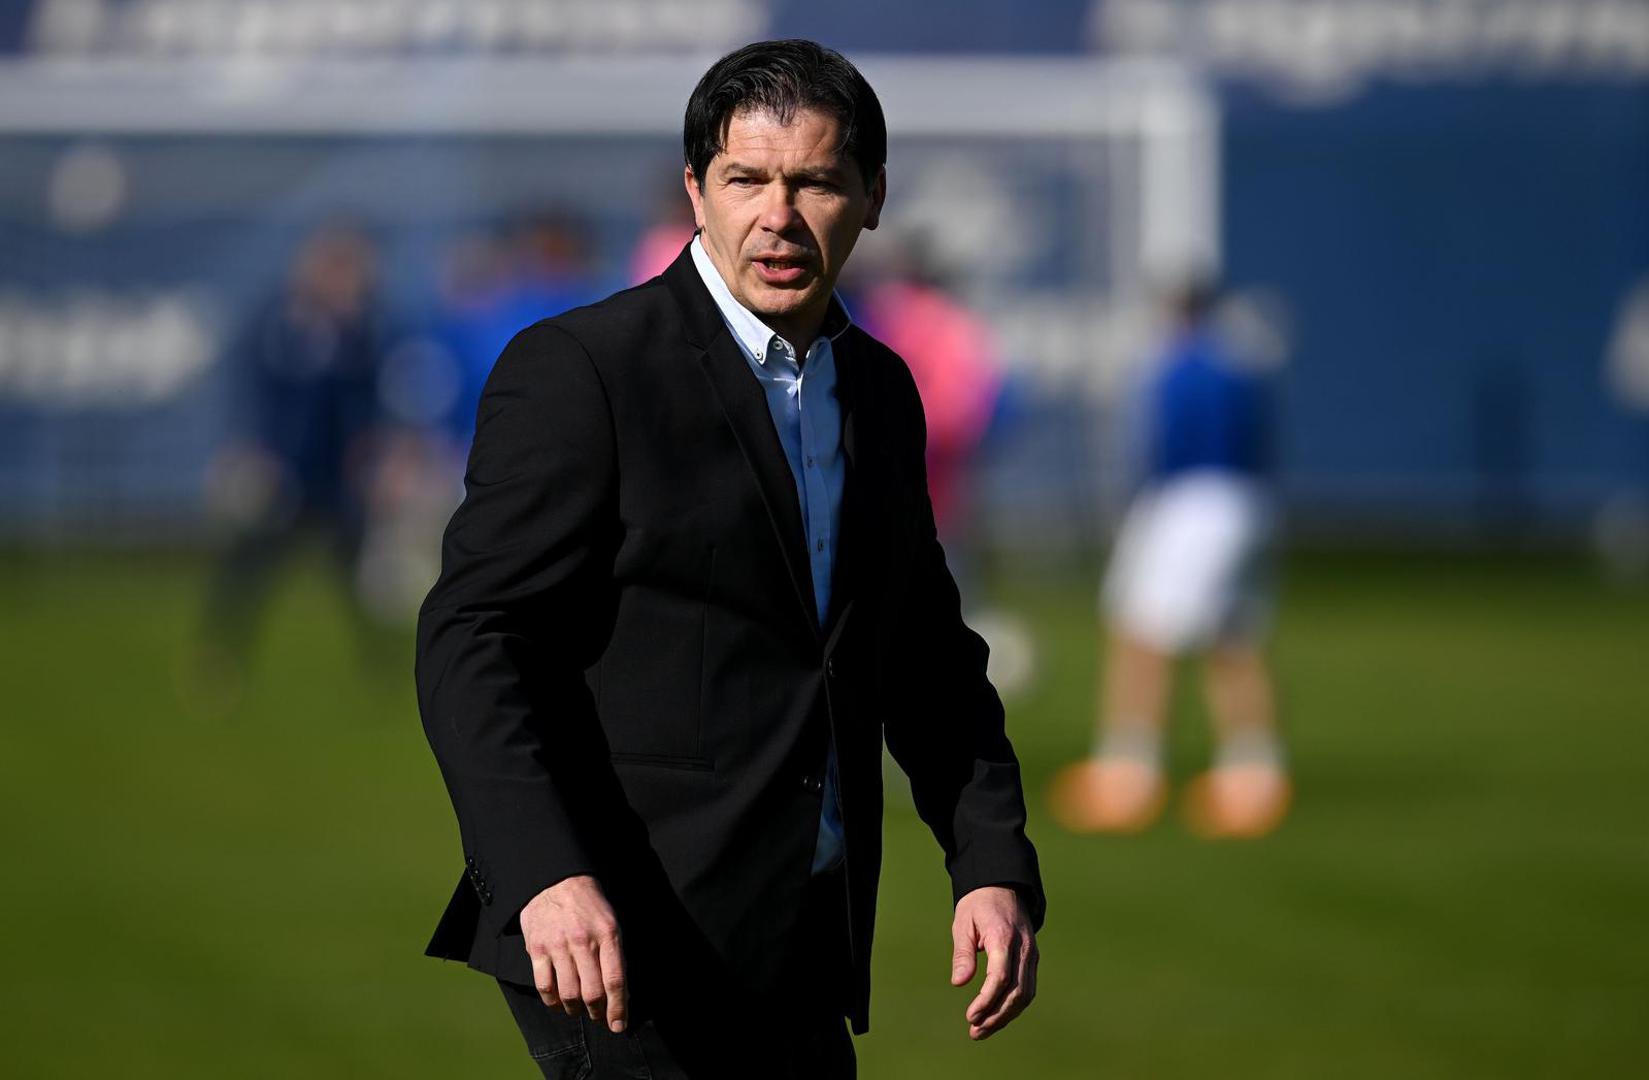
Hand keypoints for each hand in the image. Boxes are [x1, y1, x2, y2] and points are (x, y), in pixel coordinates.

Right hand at [519, 874, 627, 1032]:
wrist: (554, 880)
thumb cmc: (588, 903)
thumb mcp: (611, 922)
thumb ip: (616, 956)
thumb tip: (621, 993)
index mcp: (607, 934)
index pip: (615, 980)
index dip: (618, 1008)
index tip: (619, 1025)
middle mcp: (583, 942)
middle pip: (591, 992)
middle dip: (598, 1013)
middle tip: (600, 1019)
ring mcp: (558, 946)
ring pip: (568, 993)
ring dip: (576, 1010)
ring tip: (580, 1010)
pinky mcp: (537, 949)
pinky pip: (544, 986)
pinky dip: (553, 1002)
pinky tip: (559, 1003)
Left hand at [950, 885, 1037, 1040]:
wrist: (1003, 885)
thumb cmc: (978, 904)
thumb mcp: (963, 923)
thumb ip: (963, 954)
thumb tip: (959, 983)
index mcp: (1003, 937)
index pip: (1000, 977)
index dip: (986, 1001)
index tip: (970, 1016)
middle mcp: (1023, 947)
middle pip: (1017, 992)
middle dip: (996, 1016)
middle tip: (975, 1031)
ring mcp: (1032, 953)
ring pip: (1026, 994)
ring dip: (1006, 1016)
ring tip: (983, 1029)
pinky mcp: (1033, 958)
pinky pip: (1028, 988)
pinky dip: (1014, 1006)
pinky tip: (997, 1016)